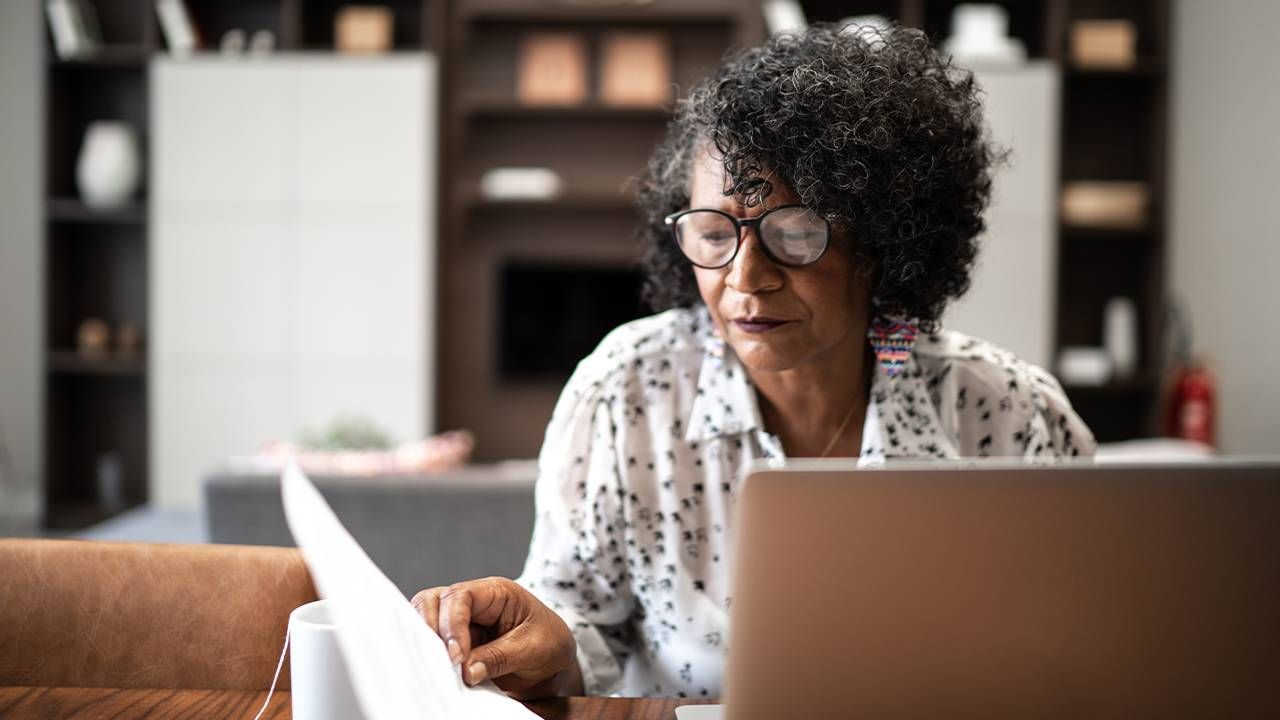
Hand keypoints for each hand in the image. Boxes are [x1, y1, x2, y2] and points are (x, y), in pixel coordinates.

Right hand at [411, 576, 583, 698]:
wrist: (554, 662)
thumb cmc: (549, 643)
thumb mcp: (532, 650)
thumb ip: (499, 657)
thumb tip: (466, 670)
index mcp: (496, 592)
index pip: (461, 596)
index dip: (453, 624)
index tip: (457, 656)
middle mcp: (474, 602)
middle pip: (433, 602)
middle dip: (431, 631)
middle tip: (443, 663)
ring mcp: (461, 621)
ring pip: (425, 620)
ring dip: (426, 643)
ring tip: (437, 668)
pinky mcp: (456, 642)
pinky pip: (432, 643)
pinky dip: (429, 655)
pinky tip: (435, 671)